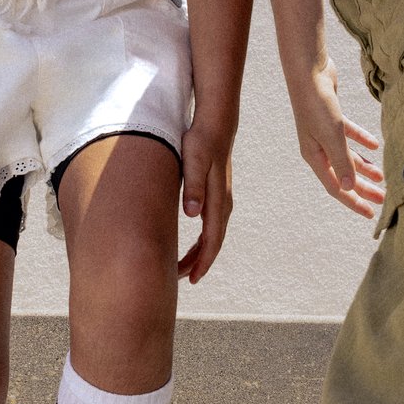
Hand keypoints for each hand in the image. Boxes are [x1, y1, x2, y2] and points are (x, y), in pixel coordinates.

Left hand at [178, 115, 235, 283]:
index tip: (191, 279)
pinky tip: (191, 244)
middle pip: (213, 242)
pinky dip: (202, 239)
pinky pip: (210, 225)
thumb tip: (193, 214)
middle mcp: (222, 203)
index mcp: (217, 200)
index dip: (202, 262)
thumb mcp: (193, 162)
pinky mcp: (215, 193)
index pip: (212, 240)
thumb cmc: (201, 141)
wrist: (216, 123)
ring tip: (184, 267)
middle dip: (199, 263)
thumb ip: (193, 187)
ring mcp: (220, 199)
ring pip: (212, 235)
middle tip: (181, 280)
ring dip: (200, 253)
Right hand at [292, 58, 383, 218]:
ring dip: (364, 167)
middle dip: (363, 188)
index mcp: (314, 157)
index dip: (354, 202)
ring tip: (382, 176)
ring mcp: (324, 133)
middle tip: (383, 198)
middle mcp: (317, 148)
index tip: (371, 213)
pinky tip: (375, 145)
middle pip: (344, 174)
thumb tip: (350, 189)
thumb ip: (343, 161)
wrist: (309, 72)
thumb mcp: (333, 136)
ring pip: (347, 156)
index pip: (336, 187)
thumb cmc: (317, 105)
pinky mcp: (332, 117)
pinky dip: (361, 140)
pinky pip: (348, 135)